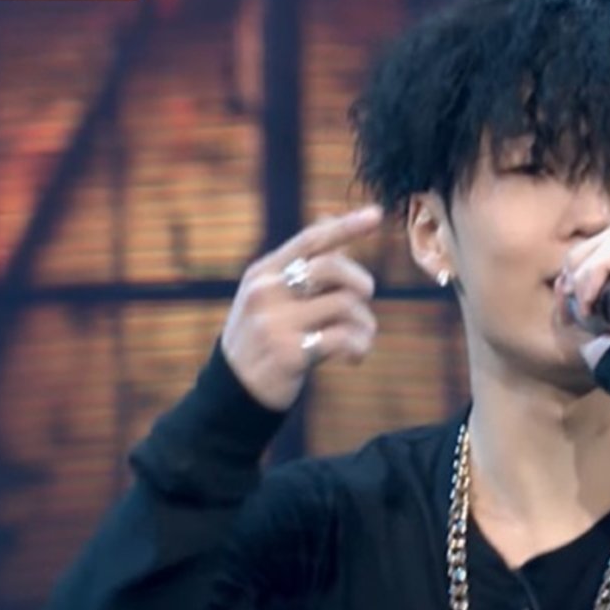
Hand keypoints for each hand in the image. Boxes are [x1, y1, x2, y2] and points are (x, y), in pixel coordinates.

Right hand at [221, 205, 383, 410]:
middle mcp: (266, 292)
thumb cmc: (262, 340)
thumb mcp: (269, 298)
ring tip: (359, 339)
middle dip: (361, 282)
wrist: (233, 394)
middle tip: (364, 301)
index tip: (376, 215)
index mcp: (263, 273)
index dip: (346, 226)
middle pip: (332, 267)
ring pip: (345, 304)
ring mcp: (275, 322)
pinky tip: (353, 357)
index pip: (310, 240)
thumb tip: (332, 226)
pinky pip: (344, 338)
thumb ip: (300, 267)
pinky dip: (359, 347)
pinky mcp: (289, 353)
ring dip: (364, 324)